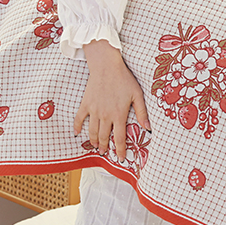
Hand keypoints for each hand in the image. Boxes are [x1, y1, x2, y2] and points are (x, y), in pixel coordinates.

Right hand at [75, 40, 150, 160]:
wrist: (106, 66)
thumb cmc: (124, 79)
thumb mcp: (137, 95)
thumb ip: (142, 113)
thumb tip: (148, 128)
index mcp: (119, 115)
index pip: (119, 138)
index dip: (120, 150)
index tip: (122, 158)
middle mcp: (105, 115)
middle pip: (104, 137)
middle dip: (105, 147)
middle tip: (105, 153)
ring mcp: (94, 110)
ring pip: (92, 131)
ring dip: (94, 141)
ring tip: (96, 146)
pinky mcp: (85, 104)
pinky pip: (79, 119)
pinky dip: (78, 127)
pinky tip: (78, 133)